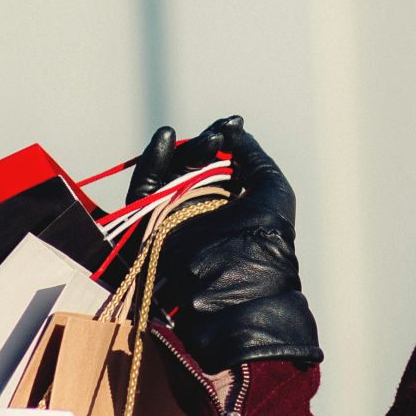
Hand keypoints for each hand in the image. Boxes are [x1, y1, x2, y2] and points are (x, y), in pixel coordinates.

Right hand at [114, 116, 323, 373]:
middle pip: (192, 166)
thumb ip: (254, 157)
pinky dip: (151, 163)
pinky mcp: (149, 228)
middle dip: (205, 145)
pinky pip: (143, 191)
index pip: (220, 165)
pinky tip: (166, 138)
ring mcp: (174, 220)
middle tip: (218, 137)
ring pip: (169, 174)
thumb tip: (234, 131)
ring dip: (183, 151)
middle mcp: (201, 212)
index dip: (224, 141)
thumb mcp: (271, 191)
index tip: (232, 124)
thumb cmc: (266, 243)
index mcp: (231, 206)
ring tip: (204, 141)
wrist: (238, 291)